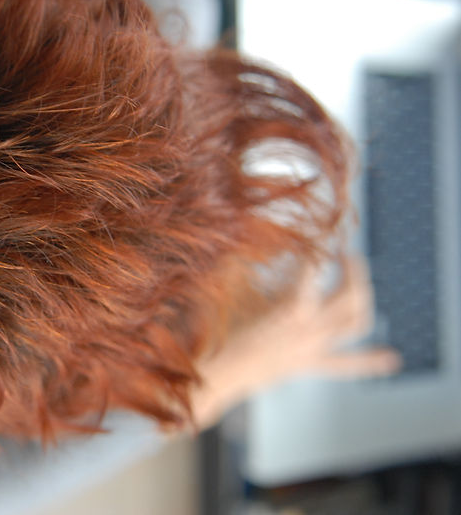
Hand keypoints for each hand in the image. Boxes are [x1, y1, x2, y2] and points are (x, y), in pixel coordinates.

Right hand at [191, 256, 400, 428]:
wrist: (214, 377)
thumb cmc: (215, 335)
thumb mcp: (227, 291)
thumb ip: (243, 261)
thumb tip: (253, 235)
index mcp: (290, 308)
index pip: (313, 268)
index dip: (317, 245)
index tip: (318, 229)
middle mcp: (309, 328)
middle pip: (349, 296)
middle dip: (352, 269)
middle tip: (345, 252)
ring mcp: (313, 348)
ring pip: (355, 324)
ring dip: (364, 301)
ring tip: (361, 284)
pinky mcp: (309, 363)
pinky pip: (345, 364)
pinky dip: (370, 361)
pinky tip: (392, 358)